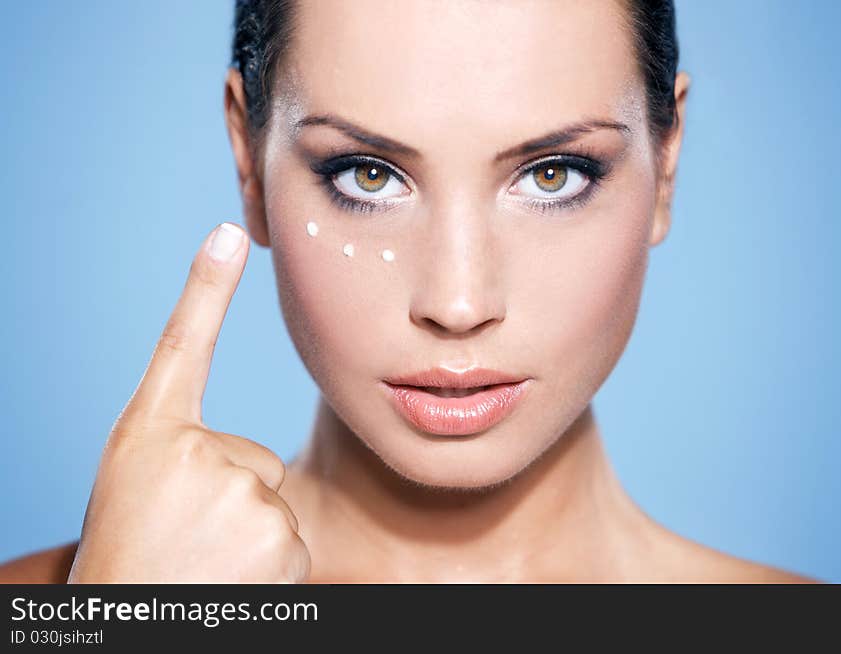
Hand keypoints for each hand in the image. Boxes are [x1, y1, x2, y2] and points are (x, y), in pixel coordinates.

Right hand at [67, 222, 309, 582]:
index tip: (229, 233)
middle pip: (252, 461)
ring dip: (246, 537)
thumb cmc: (128, 557)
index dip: (206, 287)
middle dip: (230, 500)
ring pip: (272, 503)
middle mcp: (196, 450)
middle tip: (186, 538)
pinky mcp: (279, 535)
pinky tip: (228, 582)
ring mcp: (239, 492)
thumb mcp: (139, 493)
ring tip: (201, 564)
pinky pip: (291, 540)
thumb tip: (244, 458)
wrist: (130, 622)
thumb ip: (187, 456)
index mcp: (152, 434)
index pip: (182, 345)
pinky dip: (268, 566)